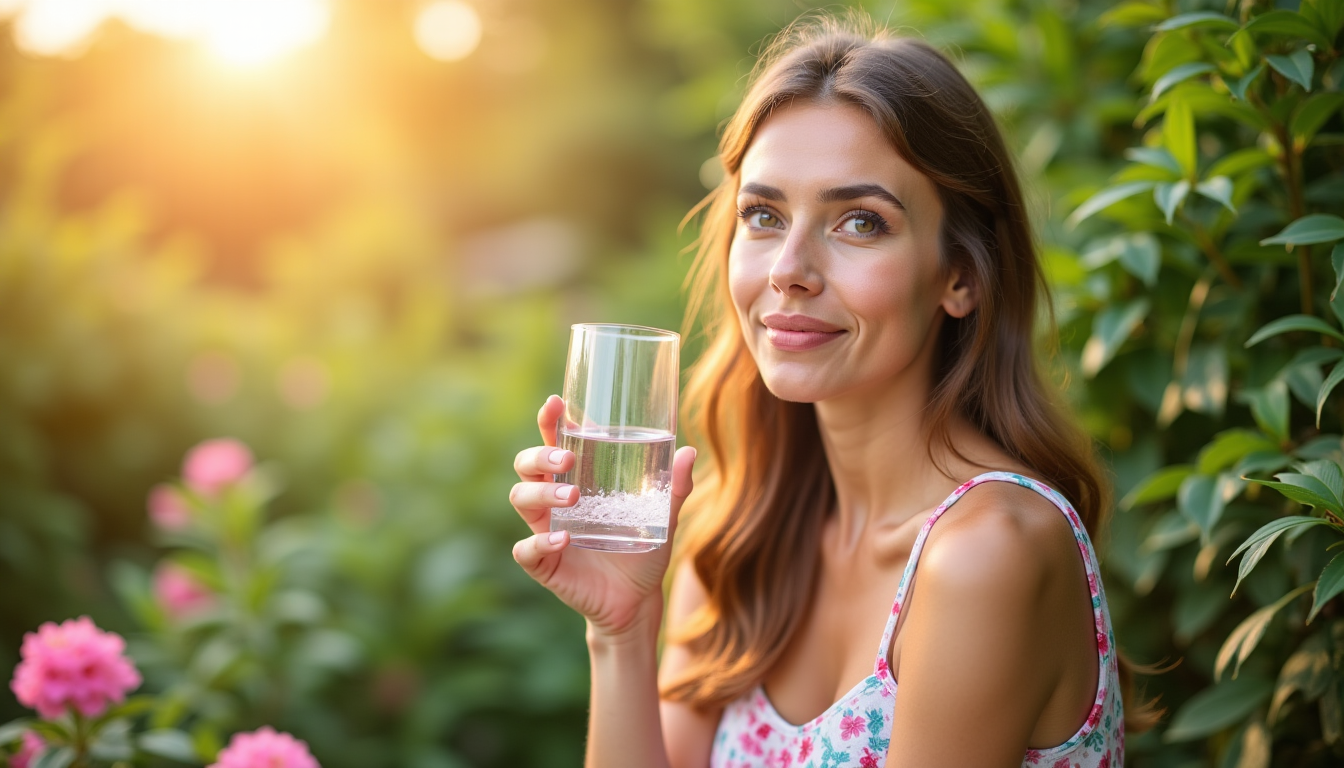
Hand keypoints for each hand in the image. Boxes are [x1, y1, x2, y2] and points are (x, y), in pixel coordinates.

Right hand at [510, 395, 695, 639]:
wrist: (638, 600)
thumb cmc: (643, 549)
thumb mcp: (663, 517)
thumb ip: (674, 487)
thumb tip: (688, 453)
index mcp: (575, 479)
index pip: (552, 442)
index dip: (549, 421)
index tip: (556, 404)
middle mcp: (554, 500)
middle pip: (526, 465)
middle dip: (540, 455)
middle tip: (568, 458)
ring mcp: (545, 530)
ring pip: (520, 498)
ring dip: (542, 492)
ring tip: (573, 496)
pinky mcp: (544, 563)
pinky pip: (526, 549)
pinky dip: (540, 542)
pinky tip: (562, 539)